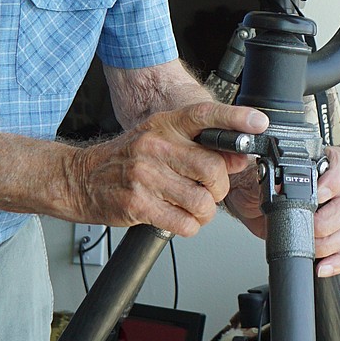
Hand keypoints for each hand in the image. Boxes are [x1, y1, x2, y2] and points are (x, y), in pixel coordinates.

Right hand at [62, 101, 264, 236]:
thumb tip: (239, 157)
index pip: (204, 114)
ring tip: (191, 208)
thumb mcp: (161, 141)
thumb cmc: (125, 160)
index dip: (235, 118)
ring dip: (204, 212)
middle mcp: (155, 145)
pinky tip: (177, 218)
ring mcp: (145, 175)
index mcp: (164, 125)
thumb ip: (200, 147)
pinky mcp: (137, 203)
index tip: (259, 123)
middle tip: (209, 191)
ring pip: (201, 201)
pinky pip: (183, 223)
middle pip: (212, 169)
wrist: (80, 178)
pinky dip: (188, 226)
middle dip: (218, 188)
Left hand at [225, 143, 339, 277]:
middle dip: (329, 220)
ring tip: (311, 247)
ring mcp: (334, 213)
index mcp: (318, 167)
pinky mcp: (330, 236)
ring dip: (331, 243)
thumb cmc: (255, 186)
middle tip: (310, 226)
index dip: (336, 179)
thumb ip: (272, 178)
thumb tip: (280, 186)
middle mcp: (332, 189)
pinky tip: (322, 265)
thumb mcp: (259, 177)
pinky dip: (338, 260)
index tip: (320, 195)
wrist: (247, 205)